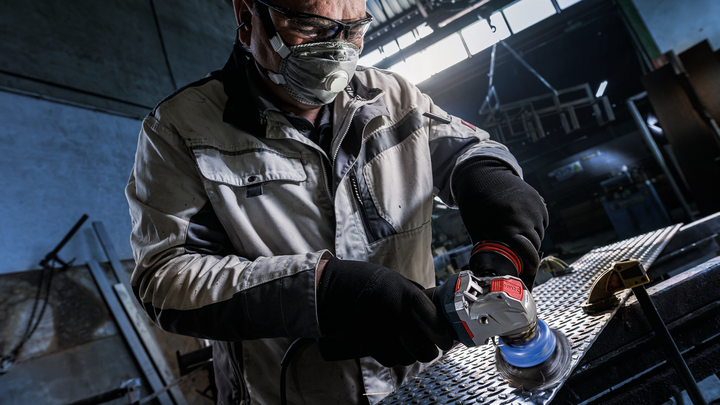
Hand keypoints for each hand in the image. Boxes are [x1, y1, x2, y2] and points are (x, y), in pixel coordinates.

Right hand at [317, 258, 454, 366]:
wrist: (332, 288)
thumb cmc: (366, 281)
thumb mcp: (395, 280)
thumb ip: (414, 297)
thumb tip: (435, 313)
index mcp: (406, 294)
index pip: (434, 321)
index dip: (443, 334)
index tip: (446, 339)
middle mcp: (396, 314)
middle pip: (424, 349)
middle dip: (429, 351)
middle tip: (430, 348)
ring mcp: (382, 331)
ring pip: (407, 358)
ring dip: (410, 355)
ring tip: (408, 346)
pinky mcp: (369, 343)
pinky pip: (389, 360)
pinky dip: (392, 357)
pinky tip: (390, 346)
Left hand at [453, 158, 548, 289]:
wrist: (482, 174)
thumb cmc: (475, 203)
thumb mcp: (477, 228)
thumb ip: (486, 248)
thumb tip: (488, 268)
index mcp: (509, 226)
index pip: (527, 254)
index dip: (528, 266)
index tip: (525, 272)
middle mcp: (526, 217)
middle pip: (535, 245)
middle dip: (528, 253)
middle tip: (519, 257)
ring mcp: (535, 207)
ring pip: (540, 233)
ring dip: (532, 239)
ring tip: (516, 236)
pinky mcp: (539, 201)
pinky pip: (542, 221)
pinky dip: (535, 226)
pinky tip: (522, 223)